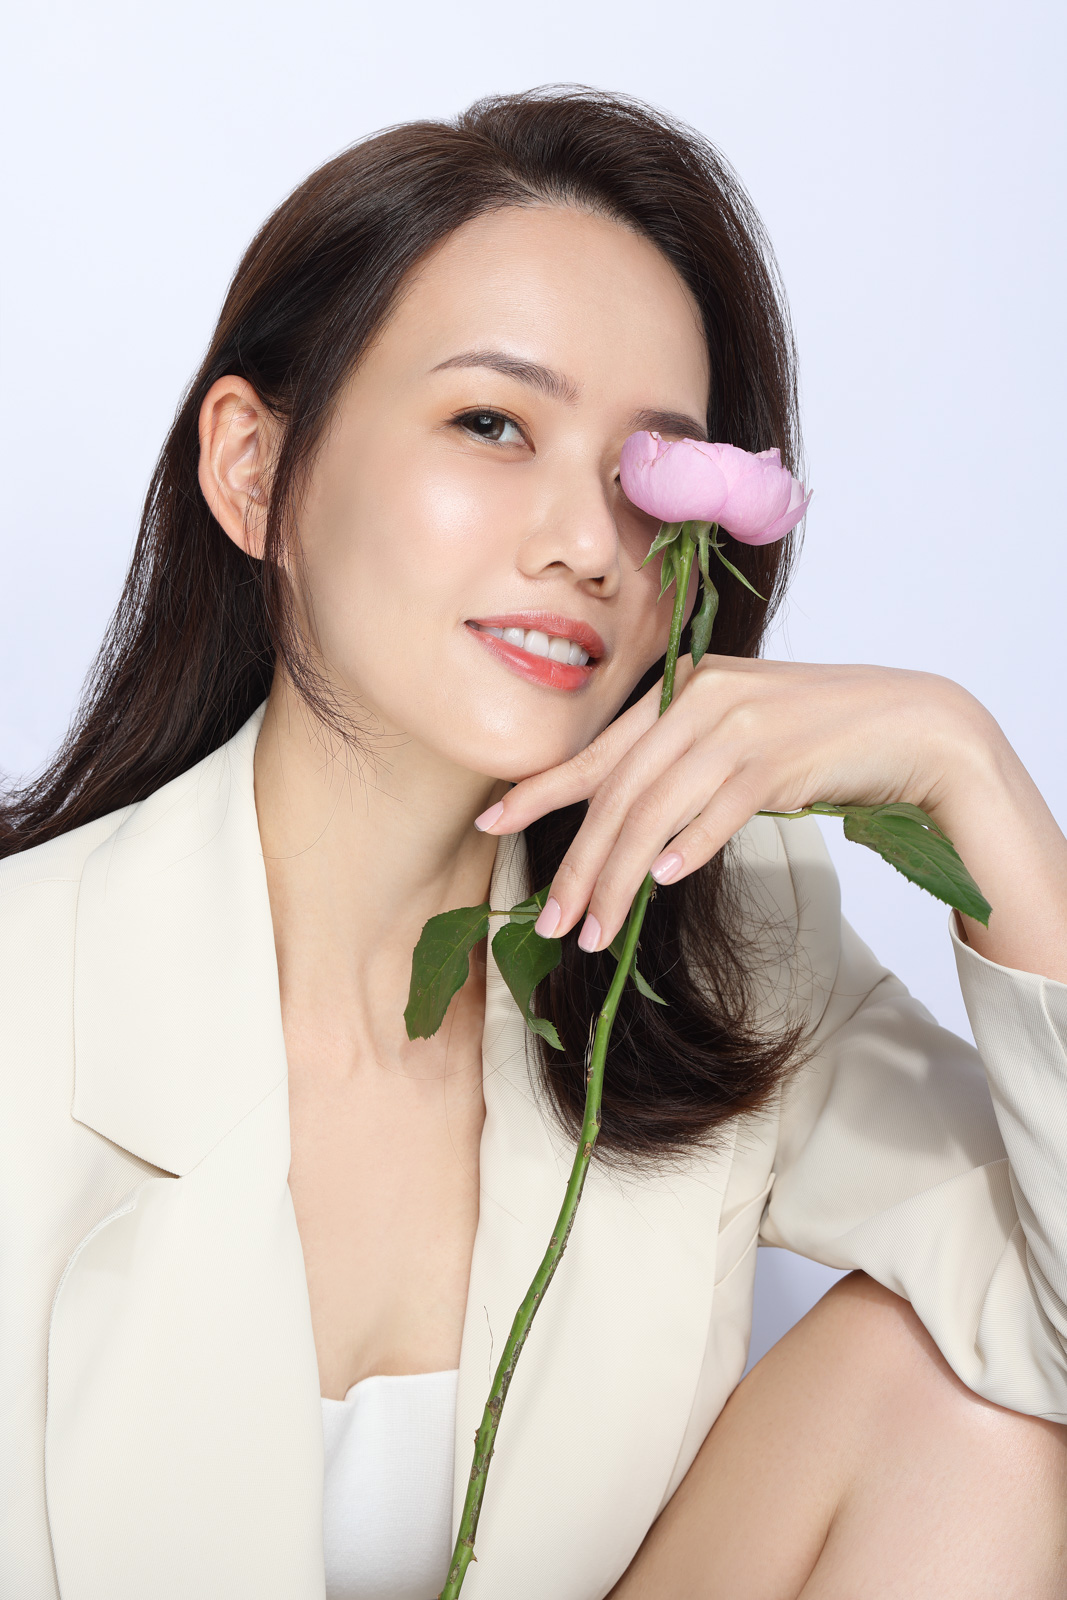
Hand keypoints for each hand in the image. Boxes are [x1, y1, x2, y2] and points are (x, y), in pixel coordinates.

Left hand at [477, 655, 982, 951]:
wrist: (913, 724)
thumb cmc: (821, 737)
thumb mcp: (740, 738)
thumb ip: (685, 766)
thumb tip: (637, 837)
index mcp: (686, 686)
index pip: (601, 750)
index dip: (542, 790)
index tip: (494, 822)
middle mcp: (702, 696)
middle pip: (617, 791)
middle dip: (577, 861)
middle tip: (550, 918)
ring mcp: (739, 724)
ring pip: (654, 810)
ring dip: (618, 877)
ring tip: (595, 929)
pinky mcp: (778, 756)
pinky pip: (716, 809)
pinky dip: (687, 845)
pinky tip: (663, 881)